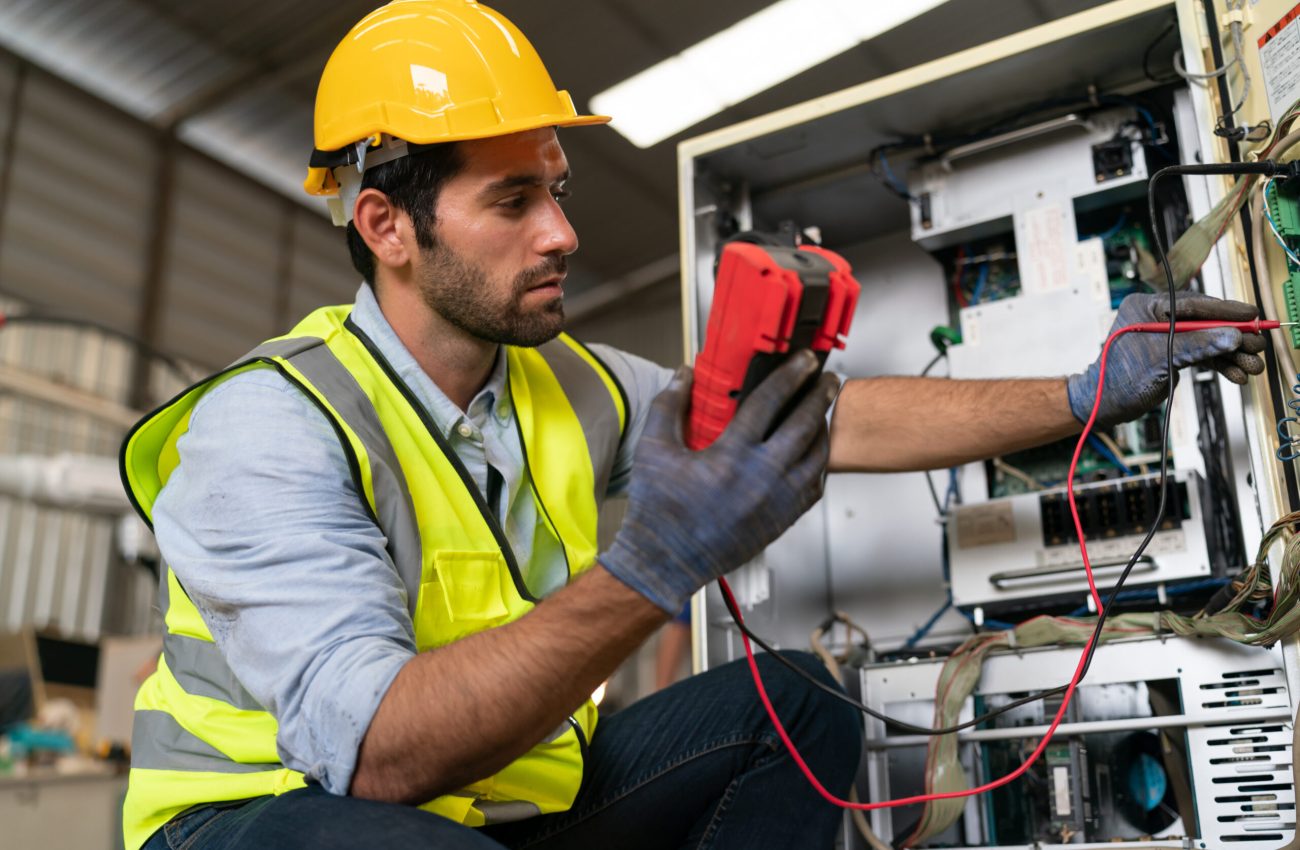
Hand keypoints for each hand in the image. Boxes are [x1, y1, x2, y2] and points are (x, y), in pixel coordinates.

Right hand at [600, 351, 836, 613]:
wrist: (666, 562)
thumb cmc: (658, 510)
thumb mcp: (653, 450)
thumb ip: (669, 406)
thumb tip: (684, 374)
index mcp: (732, 455)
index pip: (770, 402)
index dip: (790, 375)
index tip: (804, 360)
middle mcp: (762, 477)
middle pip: (804, 424)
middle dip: (819, 396)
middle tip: (827, 378)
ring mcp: (778, 501)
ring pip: (817, 456)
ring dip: (822, 428)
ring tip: (822, 411)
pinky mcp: (783, 520)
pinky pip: (814, 486)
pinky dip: (818, 463)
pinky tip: (814, 451)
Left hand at [1066, 292, 1265, 427]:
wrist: (1105, 405)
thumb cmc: (1119, 379)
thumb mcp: (1161, 358)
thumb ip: (1197, 345)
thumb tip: (1232, 335)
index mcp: (1147, 307)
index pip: (1193, 304)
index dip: (1225, 310)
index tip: (1251, 314)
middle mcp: (1157, 318)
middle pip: (1205, 321)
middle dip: (1233, 336)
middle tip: (1258, 345)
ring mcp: (1166, 336)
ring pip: (1207, 339)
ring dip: (1231, 353)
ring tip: (1253, 366)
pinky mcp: (1171, 353)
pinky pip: (1201, 353)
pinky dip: (1219, 364)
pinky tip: (1236, 374)